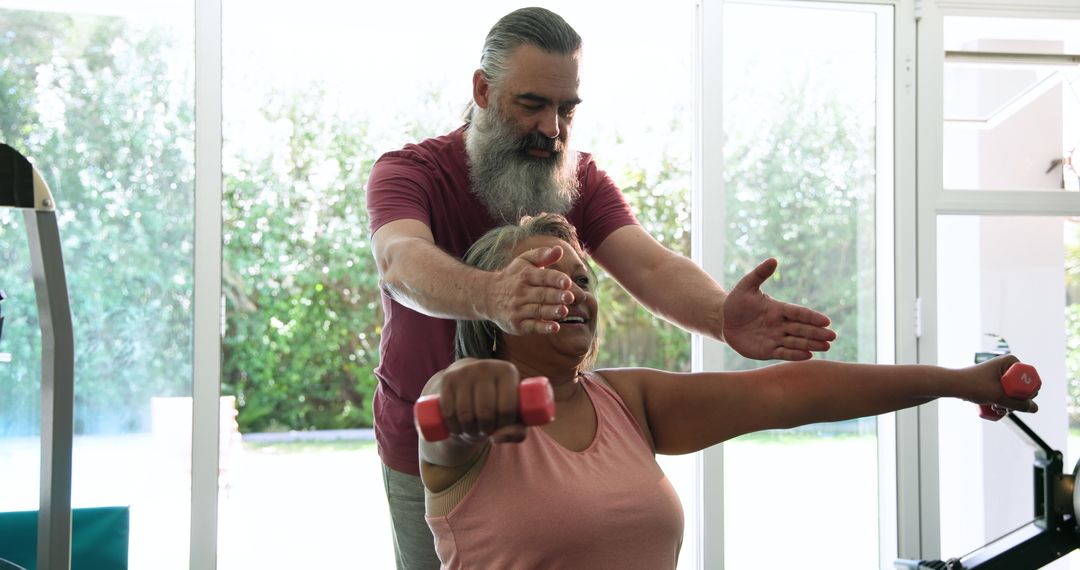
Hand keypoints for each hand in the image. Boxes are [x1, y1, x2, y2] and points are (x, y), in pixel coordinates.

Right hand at [437, 359, 529, 443]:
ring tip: (474, 430)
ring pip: (466, 415)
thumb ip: (516, 431)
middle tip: (486, 431)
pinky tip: (459, 428)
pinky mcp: (448, 379)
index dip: (504, 425)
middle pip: (485, 413)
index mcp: (508, 371)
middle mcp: (487, 367)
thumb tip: (497, 438)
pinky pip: (449, 412)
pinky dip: (454, 427)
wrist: (470, 381)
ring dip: (469, 430)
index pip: (507, 408)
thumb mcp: (514, 416)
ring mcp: (465, 372)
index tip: (501, 426)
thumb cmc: (498, 402)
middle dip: (485, 429)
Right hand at [485, 245, 573, 335]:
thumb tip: (559, 249)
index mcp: (525, 275)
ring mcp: (517, 309)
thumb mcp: (524, 261)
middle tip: (570, 297)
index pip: (542, 276)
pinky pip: (531, 326)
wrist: (487, 296)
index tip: (567, 282)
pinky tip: (555, 327)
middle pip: (542, 294)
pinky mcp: (516, 324)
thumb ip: (542, 255)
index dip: (555, 279)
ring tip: (564, 311)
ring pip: (537, 310)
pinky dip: (543, 327)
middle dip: (556, 296)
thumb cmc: (513, 277)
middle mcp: (520, 292)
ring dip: (551, 311)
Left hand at [722, 258, 836, 360]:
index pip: (798, 312)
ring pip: (796, 341)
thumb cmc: (737, 301)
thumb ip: (759, 274)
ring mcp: (775, 338)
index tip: (826, 321)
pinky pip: (783, 353)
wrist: (724, 320)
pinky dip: (795, 354)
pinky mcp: (768, 351)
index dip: (811, 317)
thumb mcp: (746, 286)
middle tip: (832, 336)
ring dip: (811, 344)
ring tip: (826, 346)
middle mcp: (781, 324)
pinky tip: (808, 355)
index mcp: (778, 309)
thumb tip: (773, 259)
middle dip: (817, 332)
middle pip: (802, 328)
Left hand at [966, 354, 1039, 413]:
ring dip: (1010, 404)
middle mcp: (1008, 366)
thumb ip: (1018, 404)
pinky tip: (997, 409)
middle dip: (1017, 401)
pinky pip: (1007, 394)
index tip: (1016, 402)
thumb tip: (1036, 408)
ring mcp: (1002, 374)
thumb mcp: (999, 397)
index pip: (1031, 380)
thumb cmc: (974, 386)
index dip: (1029, 394)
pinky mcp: (996, 382)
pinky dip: (1004, 403)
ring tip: (997, 409)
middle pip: (1024, 388)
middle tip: (1005, 407)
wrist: (953, 385)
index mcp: (1012, 361)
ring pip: (1015, 393)